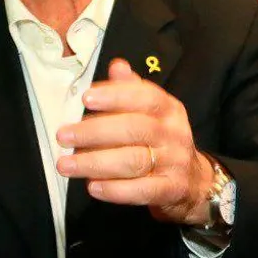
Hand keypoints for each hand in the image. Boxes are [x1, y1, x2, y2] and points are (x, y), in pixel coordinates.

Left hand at [57, 58, 215, 225]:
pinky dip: (115, 190)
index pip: (145, 96)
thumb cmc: (161, 141)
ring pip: (133, 161)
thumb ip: (132, 91)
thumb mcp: (152, 112)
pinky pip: (142, 190)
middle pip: (134, 129)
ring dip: (95, 163)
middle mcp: (173, 133)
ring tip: (66, 165)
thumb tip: (117, 66)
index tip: (86, 98)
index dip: (115, 96)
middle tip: (63, 136)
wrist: (195, 181)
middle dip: (94, 132)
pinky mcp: (171, 189)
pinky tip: (92, 187)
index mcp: (168, 109)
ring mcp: (174, 162)